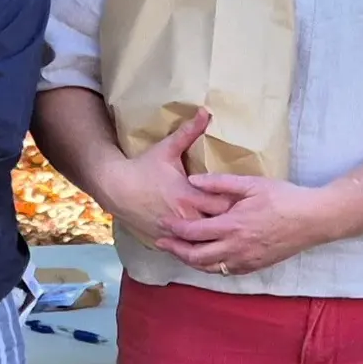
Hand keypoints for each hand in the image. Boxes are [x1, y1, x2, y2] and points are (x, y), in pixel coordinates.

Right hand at [98, 109, 233, 247]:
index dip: (238, 205)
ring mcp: (174, 232)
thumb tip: (205, 111)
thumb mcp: (166, 149)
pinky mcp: (165, 241)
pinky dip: (200, 250)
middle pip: (218, 227)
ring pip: (204, 244)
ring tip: (231, 236)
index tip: (247, 201)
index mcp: (189, 196)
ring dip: (216, 239)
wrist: (115, 188)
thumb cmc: (142, 168)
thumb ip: (189, 132)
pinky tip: (212, 248)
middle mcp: (184, 217)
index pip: (224, 205)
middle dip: (231, 224)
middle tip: (244, 219)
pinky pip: (188, 252)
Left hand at [155, 174, 335, 276]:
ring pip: (210, 268)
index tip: (163, 223)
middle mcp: (236, 248)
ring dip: (191, 261)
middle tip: (161, 243)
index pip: (193, 232)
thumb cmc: (284, 198)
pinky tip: (206, 258)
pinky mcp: (255, 266)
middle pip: (195, 256)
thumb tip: (192, 180)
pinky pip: (226, 271)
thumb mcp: (251, 184)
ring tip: (179, 252)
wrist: (313, 219)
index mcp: (232, 226)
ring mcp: (246, 260)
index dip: (174, 230)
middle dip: (175, 250)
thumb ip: (219, 183)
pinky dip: (211, 266)